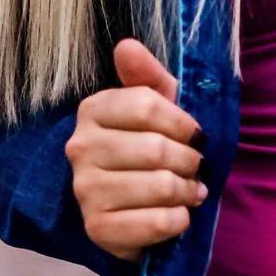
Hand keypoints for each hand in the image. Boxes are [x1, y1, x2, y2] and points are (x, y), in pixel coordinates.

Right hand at [65, 38, 208, 261]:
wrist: (130, 210)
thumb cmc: (148, 150)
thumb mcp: (154, 110)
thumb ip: (147, 77)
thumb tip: (127, 46)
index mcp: (93, 111)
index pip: (148, 105)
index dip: (183, 122)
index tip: (194, 135)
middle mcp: (80, 148)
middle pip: (157, 148)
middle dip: (189, 161)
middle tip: (194, 168)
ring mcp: (85, 190)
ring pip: (161, 186)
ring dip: (188, 191)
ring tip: (190, 191)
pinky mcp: (98, 229)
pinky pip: (158, 222)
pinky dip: (179, 220)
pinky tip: (178, 215)